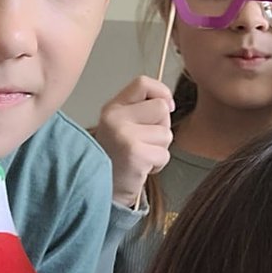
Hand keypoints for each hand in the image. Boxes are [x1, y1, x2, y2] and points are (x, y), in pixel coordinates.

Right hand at [95, 75, 173, 205]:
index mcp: (112, 107)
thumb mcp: (122, 126)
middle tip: (144, 142)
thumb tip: (169, 103)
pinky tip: (141, 168)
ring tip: (141, 156)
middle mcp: (115, 118)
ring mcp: (124, 135)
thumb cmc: (118, 158)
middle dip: (162, 127)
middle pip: (161, 108)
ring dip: (159, 149)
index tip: (167, 107)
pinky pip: (164, 154)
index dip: (162, 93)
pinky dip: (158, 164)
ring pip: (166, 133)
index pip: (143, 83)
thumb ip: (142, 110)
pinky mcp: (135, 155)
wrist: (102, 189)